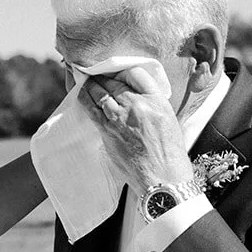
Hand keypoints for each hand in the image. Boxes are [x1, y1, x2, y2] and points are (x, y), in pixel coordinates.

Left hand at [76, 65, 194, 192]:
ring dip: (92, 86)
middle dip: (104, 78)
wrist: (163, 179)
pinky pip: (92, 109)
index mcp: (157, 100)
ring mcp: (121, 118)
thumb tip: (134, 95)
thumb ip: (152, 103)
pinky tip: (82, 95)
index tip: (118, 75)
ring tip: (87, 83)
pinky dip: (85, 100)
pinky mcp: (108, 132)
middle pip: (115, 82)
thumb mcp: (169, 119)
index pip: (136, 73)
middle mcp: (138, 105)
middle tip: (97, 76)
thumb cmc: (169, 153)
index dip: (124, 72)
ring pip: (100, 93)